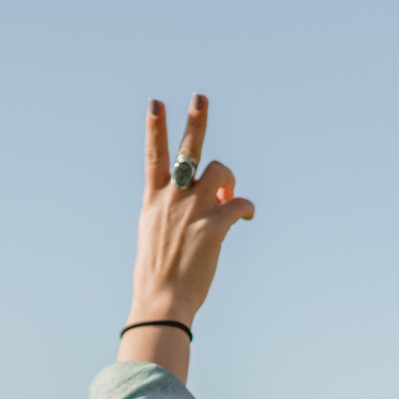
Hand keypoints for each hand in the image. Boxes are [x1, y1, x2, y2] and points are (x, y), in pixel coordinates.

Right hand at [120, 95, 254, 379]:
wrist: (162, 302)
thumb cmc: (156, 275)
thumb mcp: (153, 236)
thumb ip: (170, 213)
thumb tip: (198, 205)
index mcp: (153, 200)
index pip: (153, 156)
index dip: (155, 127)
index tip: (156, 103)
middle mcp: (172, 198)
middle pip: (187, 150)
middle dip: (195, 120)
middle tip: (201, 97)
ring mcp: (192, 210)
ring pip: (220, 171)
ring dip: (228, 179)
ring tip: (228, 194)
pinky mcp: (213, 225)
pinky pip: (239, 203)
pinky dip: (245, 207)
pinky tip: (246, 216)